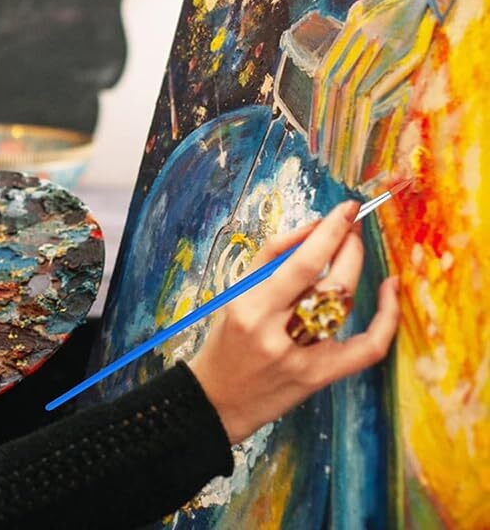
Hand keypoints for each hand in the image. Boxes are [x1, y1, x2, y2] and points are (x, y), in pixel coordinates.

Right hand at [187, 201, 399, 443]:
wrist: (219, 399)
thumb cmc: (225, 339)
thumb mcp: (235, 293)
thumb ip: (270, 258)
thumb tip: (313, 229)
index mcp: (250, 307)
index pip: (300, 262)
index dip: (329, 232)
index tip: (345, 210)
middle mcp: (277, 333)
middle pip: (327, 280)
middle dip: (346, 245)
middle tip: (351, 224)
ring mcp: (302, 358)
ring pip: (343, 304)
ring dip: (354, 267)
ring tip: (353, 246)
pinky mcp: (321, 377)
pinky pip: (367, 347)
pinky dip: (386, 318)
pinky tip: (390, 289)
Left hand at [310, 0, 435, 187]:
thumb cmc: (399, 4)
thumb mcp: (364, 14)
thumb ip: (348, 42)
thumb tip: (329, 76)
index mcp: (350, 32)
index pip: (324, 81)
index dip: (316, 113)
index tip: (313, 142)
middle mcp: (361, 42)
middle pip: (335, 95)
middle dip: (328, 132)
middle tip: (324, 163)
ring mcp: (381, 51)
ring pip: (353, 101)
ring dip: (345, 136)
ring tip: (341, 166)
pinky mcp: (403, 61)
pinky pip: (377, 100)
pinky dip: (366, 125)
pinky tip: (363, 146)